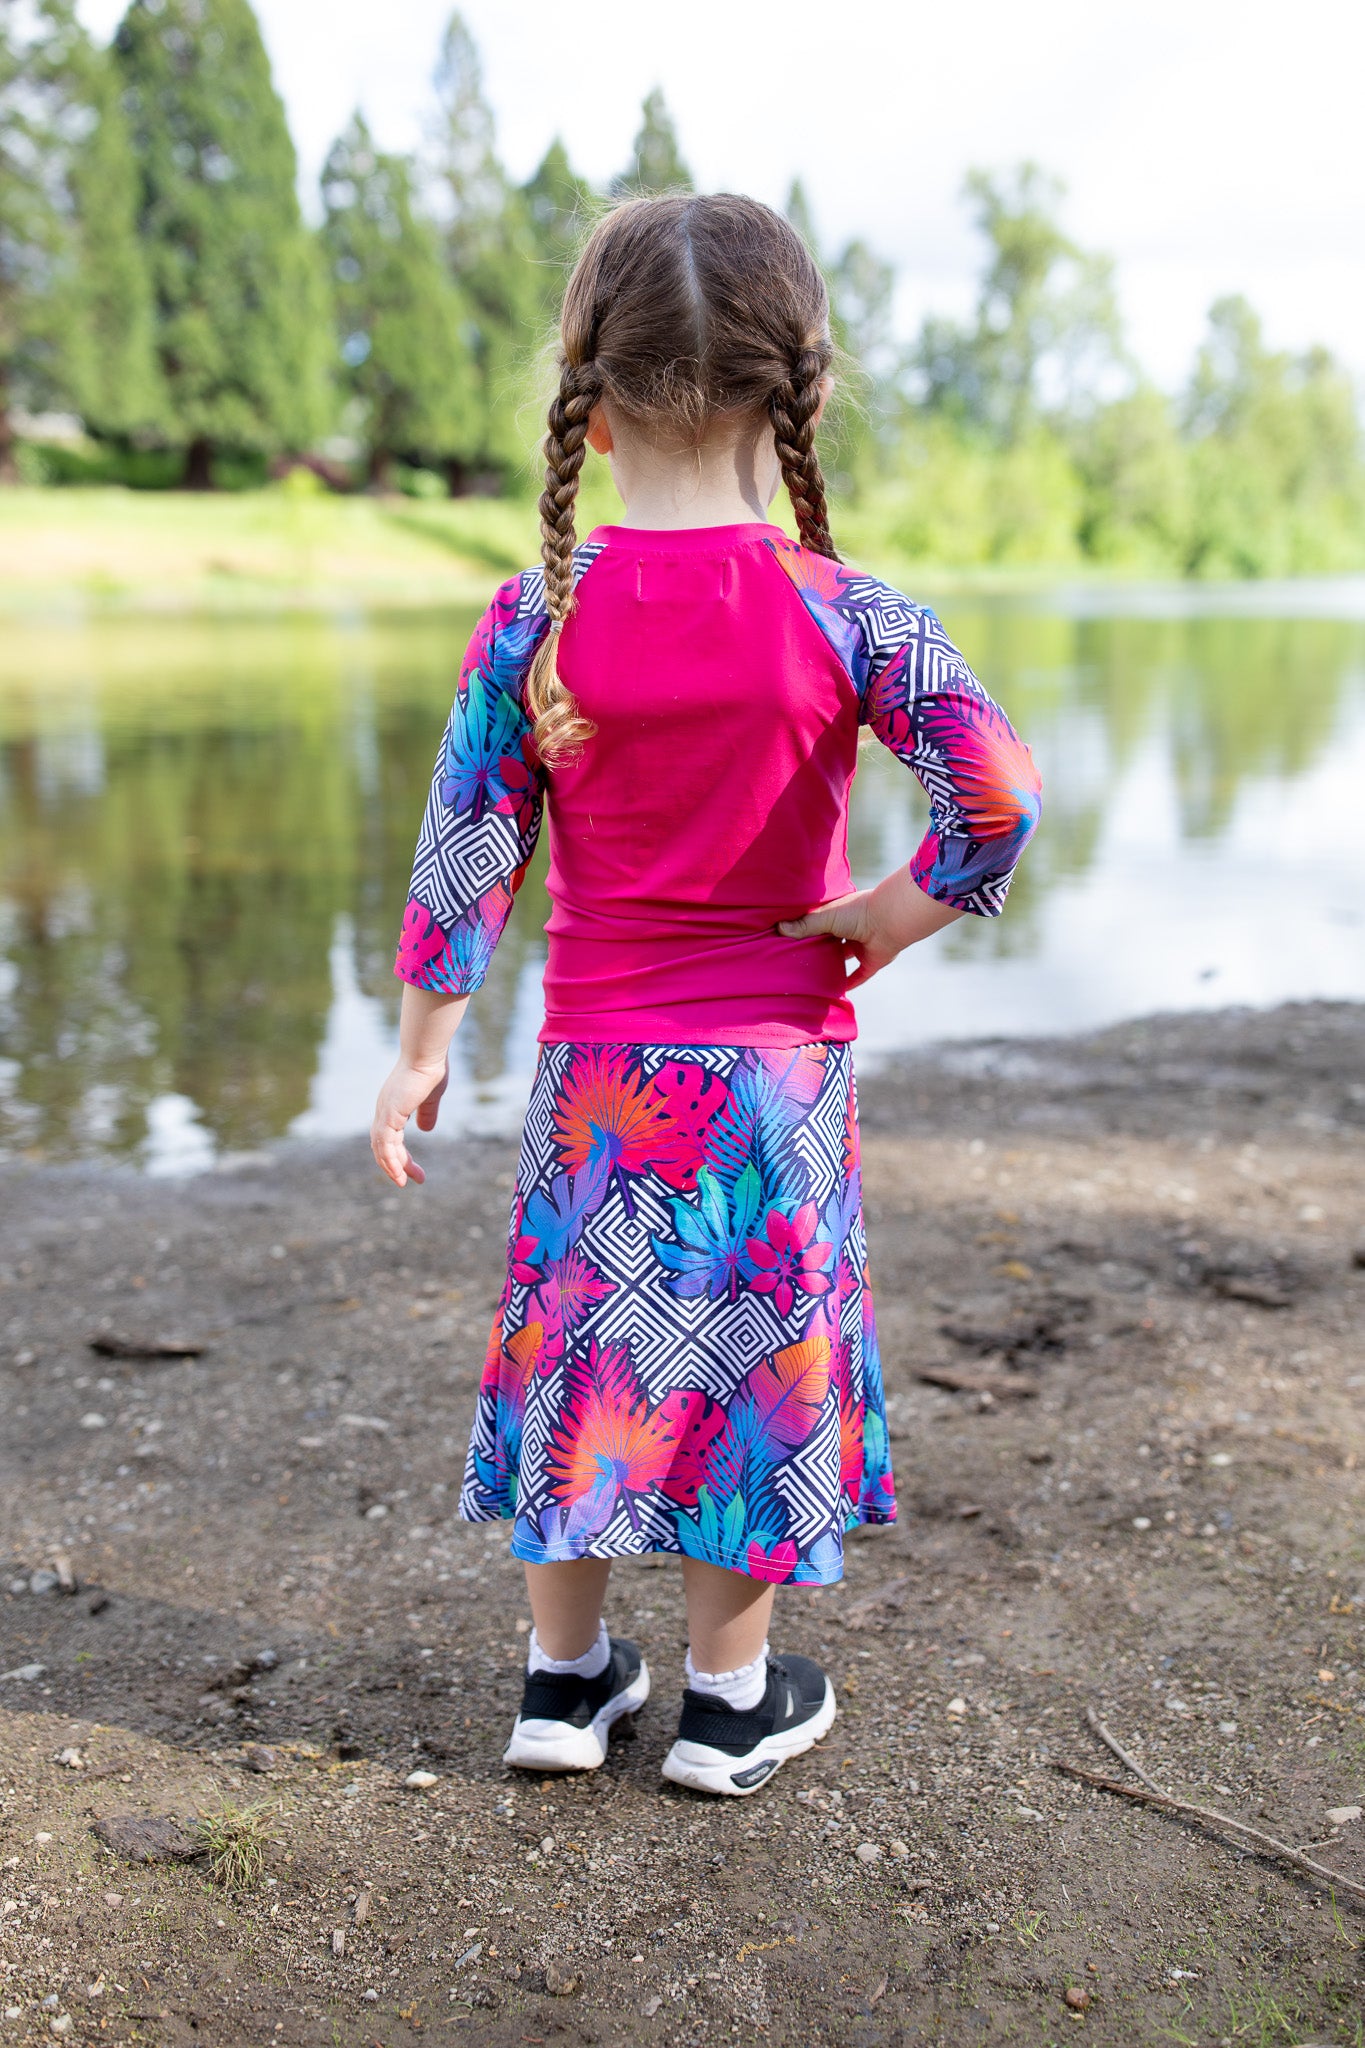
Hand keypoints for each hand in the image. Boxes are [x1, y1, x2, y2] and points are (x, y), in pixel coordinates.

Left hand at [370, 1057, 447, 1187]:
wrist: (426, 1054)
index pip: (391, 1138)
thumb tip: (426, 1129)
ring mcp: (384, 1113)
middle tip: (408, 1182)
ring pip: (381, 1149)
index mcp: (392, 1107)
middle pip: (383, 1147)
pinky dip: (390, 1161)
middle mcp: (383, 1111)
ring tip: (403, 1183)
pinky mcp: (389, 1115)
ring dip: (391, 1168)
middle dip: (395, 1166)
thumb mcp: (431, 1097)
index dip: (400, 1156)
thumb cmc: (431, 1068)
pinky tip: (399, 1173)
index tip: (414, 1171)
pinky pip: (386, 1145)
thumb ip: (427, 1113)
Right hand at [777, 890, 890, 989]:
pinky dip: (850, 983)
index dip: (806, 930)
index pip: (820, 923)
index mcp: (840, 915)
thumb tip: (779, 928)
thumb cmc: (857, 912)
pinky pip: (859, 975)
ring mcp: (862, 946)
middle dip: (817, 949)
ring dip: (832, 965)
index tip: (788, 939)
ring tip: (811, 975)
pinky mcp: (872, 962)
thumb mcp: (826, 917)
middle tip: (796, 960)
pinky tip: (835, 991)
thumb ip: (805, 924)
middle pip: (830, 942)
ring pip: (844, 958)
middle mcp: (851, 930)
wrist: (889, 921)